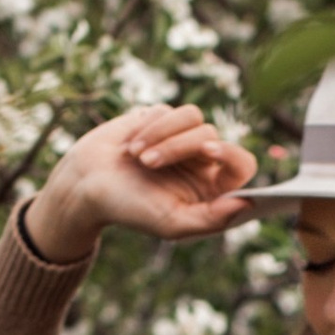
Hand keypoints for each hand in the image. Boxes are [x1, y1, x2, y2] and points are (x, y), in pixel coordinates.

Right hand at [26, 103, 256, 260]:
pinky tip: (130, 147)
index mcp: (212, 189)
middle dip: (180, 147)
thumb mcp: (171, 223)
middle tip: (149, 163)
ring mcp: (184, 136)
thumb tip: (247, 204)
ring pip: (194, 119)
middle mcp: (203, 161)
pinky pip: (170, 111)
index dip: (233, 155)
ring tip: (137, 157)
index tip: (211, 152)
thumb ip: (211, 219)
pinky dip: (150, 128)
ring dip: (162, 137)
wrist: (87, 184)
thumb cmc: (130, 209)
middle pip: (213, 137)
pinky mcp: (165, 118)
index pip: (243, 165)